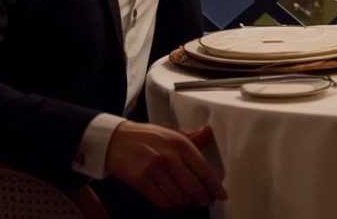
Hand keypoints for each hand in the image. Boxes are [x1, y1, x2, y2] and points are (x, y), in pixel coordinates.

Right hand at [106, 122, 226, 208]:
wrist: (115, 139)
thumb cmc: (146, 136)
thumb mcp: (171, 133)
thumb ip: (191, 137)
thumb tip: (208, 132)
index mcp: (180, 143)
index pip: (203, 169)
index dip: (214, 185)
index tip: (221, 194)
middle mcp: (169, 156)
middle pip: (193, 186)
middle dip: (202, 197)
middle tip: (205, 201)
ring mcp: (154, 169)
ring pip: (178, 196)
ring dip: (184, 201)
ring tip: (186, 198)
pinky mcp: (140, 180)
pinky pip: (161, 200)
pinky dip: (169, 203)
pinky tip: (171, 199)